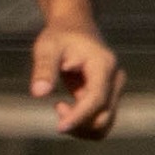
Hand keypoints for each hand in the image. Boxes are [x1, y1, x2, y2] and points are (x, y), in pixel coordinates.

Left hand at [30, 20, 123, 137]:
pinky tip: (66, 107)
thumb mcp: (47, 47)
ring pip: (104, 123)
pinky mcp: (110, 96)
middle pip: (104, 117)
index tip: (59, 128)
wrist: (75, 26)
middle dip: (78, 124)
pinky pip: (100, 120)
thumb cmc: (60, 36)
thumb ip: (44, 69)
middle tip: (56, 107)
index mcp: (104, 65)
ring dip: (81, 127)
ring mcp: (115, 89)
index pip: (96, 99)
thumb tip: (39, 93)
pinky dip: (82, 123)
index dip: (79, 116)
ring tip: (60, 106)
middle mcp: (116, 79)